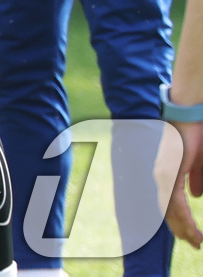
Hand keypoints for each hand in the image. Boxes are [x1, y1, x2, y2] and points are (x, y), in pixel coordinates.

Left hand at [168, 120, 202, 247]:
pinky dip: (185, 219)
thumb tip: (197, 196)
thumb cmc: (192, 132)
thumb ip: (196, 178)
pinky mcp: (169, 173)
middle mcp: (160, 175)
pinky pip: (175, 203)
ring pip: (171, 210)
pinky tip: (192, 231)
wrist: (188, 114)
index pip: (168, 201)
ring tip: (196, 242)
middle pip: (167, 209)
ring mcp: (163, 174)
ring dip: (184, 228)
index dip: (178, 219)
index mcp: (165, 171)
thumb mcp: (197, 161)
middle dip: (180, 228)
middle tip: (194, 244)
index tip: (189, 234)